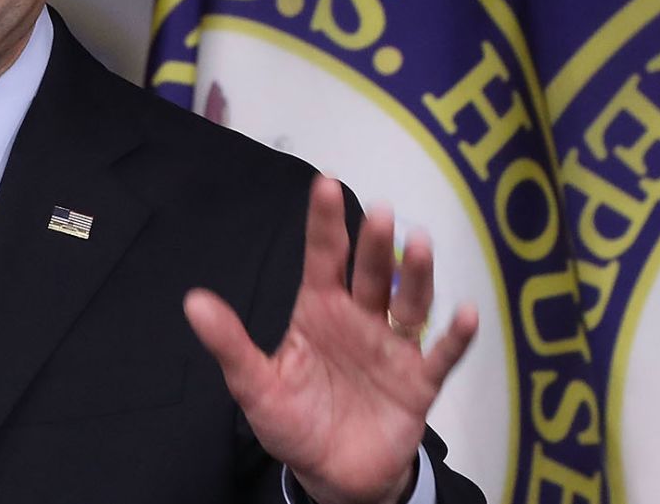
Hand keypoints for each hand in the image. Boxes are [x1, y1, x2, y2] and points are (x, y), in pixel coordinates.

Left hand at [184, 175, 477, 503]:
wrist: (333, 477)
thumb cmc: (295, 422)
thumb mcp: (256, 386)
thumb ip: (231, 345)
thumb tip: (193, 302)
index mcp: (320, 311)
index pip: (323, 259)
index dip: (325, 224)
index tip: (326, 184)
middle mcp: (361, 319)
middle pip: (371, 273)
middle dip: (376, 244)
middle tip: (381, 211)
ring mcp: (392, 347)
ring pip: (409, 303)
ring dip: (417, 275)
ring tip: (421, 244)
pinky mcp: (419, 382)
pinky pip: (441, 355)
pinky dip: (456, 336)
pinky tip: (466, 313)